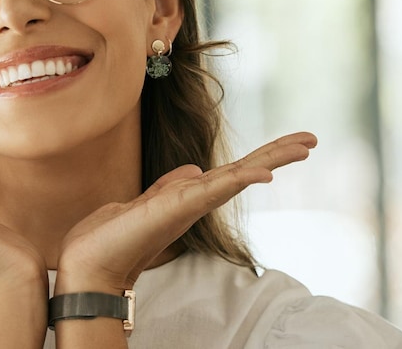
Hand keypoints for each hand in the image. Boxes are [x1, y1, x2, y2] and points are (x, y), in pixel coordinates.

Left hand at [55, 132, 317, 293]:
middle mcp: (197, 200)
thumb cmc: (112, 236)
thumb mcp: (146, 201)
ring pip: (239, 175)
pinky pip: (216, 189)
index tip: (293, 142)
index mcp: (190, 196)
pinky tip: (265, 173)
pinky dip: (242, 180)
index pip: (234, 170)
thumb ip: (171, 185)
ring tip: (304, 145)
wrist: (89, 262)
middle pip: (246, 171)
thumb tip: (193, 169)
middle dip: (279, 153)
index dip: (263, 156)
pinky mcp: (179, 207)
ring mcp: (191, 204)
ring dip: (273, 159)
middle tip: (312, 139)